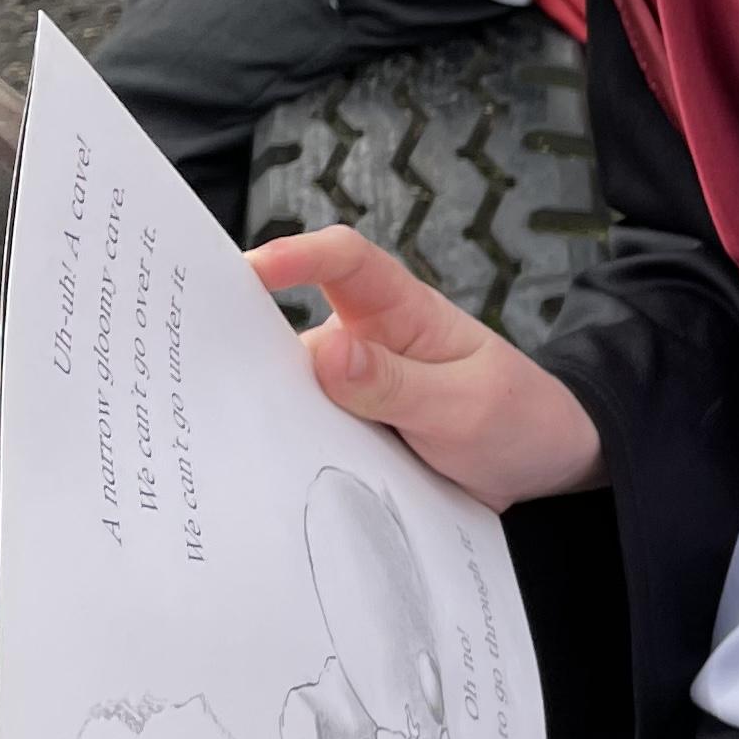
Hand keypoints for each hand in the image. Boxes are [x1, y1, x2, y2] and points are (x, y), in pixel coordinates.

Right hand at [241, 229, 606, 505]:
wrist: (549, 467)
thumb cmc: (520, 418)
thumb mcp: (468, 407)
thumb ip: (398, 385)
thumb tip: (324, 352)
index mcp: (403, 313)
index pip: (345, 262)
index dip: (297, 257)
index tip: (249, 272)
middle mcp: (369, 343)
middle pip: (294, 330)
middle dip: (246, 344)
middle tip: (189, 377)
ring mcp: (357, 390)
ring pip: (294, 390)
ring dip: (264, 411)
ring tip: (213, 443)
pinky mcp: (353, 432)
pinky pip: (309, 435)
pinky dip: (286, 450)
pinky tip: (256, 481)